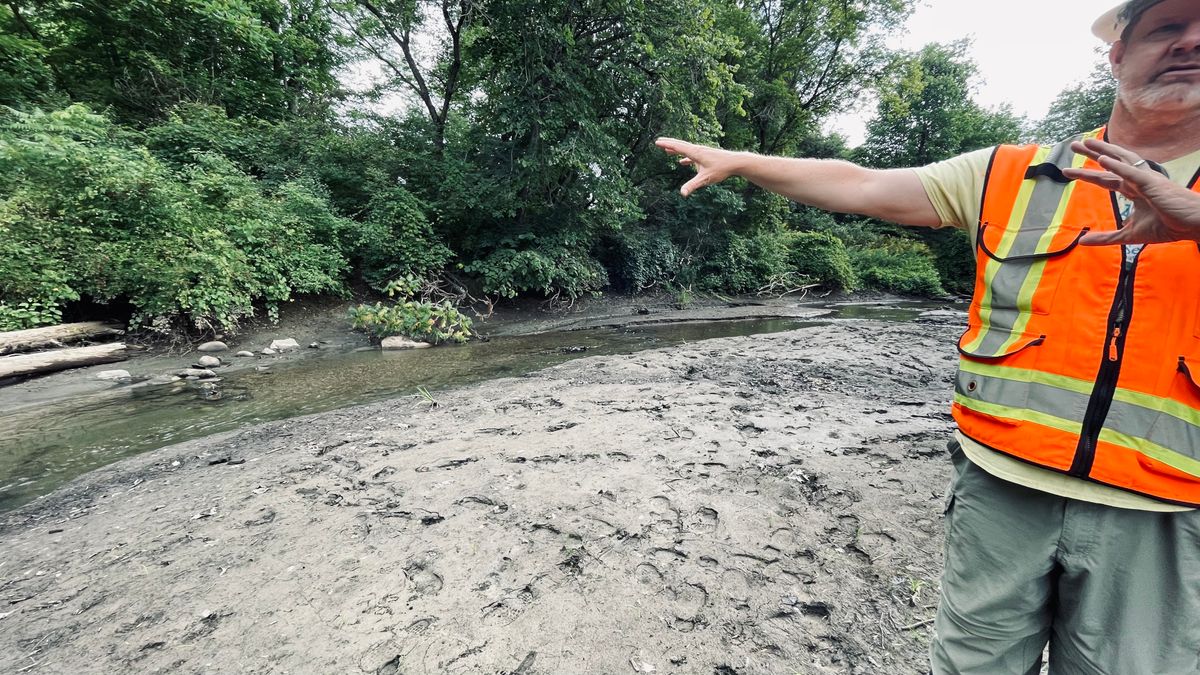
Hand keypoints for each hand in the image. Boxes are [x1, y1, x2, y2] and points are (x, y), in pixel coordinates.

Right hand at [655, 137, 742, 196]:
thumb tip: (682, 194)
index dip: (666, 145)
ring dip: (676, 149)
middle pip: (680, 145)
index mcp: (695, 153)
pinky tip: (682, 162)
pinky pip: (692, 155)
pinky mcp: (706, 156)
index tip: (656, 142)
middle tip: (658, 141)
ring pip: (686, 149)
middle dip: (669, 143)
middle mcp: (697, 150)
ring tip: (667, 150)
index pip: (678, 147)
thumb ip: (692, 186)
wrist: (735, 162)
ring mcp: (702, 152)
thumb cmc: (721, 169)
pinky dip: (685, 157)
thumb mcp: (705, 179)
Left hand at [1063, 138, 1199, 245]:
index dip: (1087, 174)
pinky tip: (1103, 159)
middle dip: (1091, 153)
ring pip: (1120, 160)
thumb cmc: (1168, 226)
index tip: (1068, 170)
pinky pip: (1132, 172)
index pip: (1106, 179)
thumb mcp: (1129, 235)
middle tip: (1073, 144)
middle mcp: (1137, 180)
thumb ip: (1105, 237)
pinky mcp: (1152, 183)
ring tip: (1085, 142)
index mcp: (1134, 190)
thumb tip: (1081, 242)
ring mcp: (1145, 179)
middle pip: (1110, 164)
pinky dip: (1117, 165)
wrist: (1193, 225)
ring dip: (1102, 150)